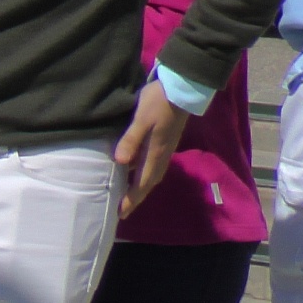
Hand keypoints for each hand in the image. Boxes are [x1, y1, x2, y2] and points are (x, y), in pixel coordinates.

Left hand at [115, 80, 191, 218]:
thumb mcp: (141, 120)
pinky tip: (130, 168)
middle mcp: (161, 155)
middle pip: (148, 182)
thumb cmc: (159, 103)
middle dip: (135, 196)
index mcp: (155, 154)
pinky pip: (150, 163)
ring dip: (138, 185)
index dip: (132, 198)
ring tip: (124, 193)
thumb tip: (120, 163)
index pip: (142, 183)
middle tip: (122, 209)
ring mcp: (163, 148)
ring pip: (150, 173)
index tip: (121, 213)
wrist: (181, 88)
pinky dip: (140, 171)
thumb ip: (131, 140)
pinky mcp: (163, 140)